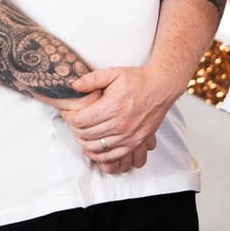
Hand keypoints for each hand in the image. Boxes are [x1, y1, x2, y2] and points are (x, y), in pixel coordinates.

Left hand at [60, 65, 179, 173]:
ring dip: (83, 142)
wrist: (161, 88)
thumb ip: (92, 79)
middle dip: (74, 129)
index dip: (69, 117)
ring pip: (95, 148)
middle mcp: (120, 124)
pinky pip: (111, 157)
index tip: (68, 112)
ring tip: (81, 133)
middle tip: (74, 121)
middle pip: (85, 135)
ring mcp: (128, 136)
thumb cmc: (138, 80)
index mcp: (113, 106)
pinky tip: (91, 148)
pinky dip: (97, 156)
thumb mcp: (114, 73)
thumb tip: (73, 86)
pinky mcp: (135, 143)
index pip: (80, 120)